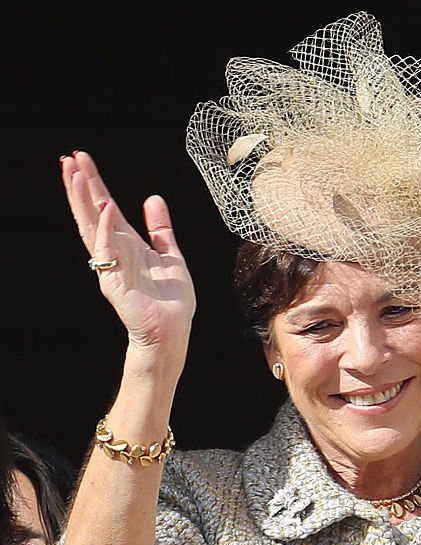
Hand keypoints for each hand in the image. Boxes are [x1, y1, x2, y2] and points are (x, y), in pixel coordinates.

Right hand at [61, 151, 195, 372]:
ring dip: (82, 201)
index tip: (82, 159)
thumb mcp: (171, 256)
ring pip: (91, 227)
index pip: (105, 208)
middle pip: (92, 213)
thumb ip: (161, 229)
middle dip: (81, 186)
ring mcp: (111, 267)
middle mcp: (115, 253)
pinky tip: (106, 207)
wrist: (172, 332)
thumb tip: (153, 198)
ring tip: (74, 174)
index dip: (95, 184)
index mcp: (128, 245)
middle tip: (69, 158)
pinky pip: (107, 251)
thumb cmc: (172, 302)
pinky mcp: (113, 283)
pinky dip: (106, 229)